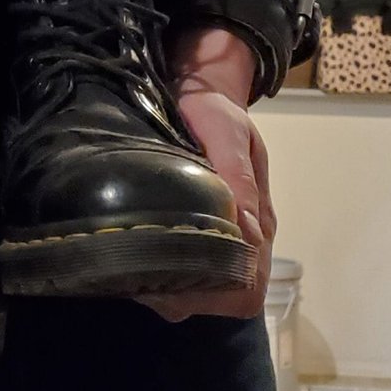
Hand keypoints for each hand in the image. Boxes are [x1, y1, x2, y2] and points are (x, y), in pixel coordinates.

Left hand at [141, 28, 275, 322]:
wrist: (201, 92)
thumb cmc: (213, 111)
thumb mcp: (226, 132)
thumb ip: (239, 179)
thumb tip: (248, 234)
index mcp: (257, 218)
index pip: (247, 287)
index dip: (217, 295)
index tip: (175, 280)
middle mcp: (245, 236)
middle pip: (226, 298)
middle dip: (186, 297)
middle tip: (141, 277)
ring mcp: (227, 235)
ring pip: (205, 290)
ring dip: (172, 289)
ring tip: (133, 268)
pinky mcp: (203, 229)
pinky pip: (192, 271)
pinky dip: (165, 274)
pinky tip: (138, 256)